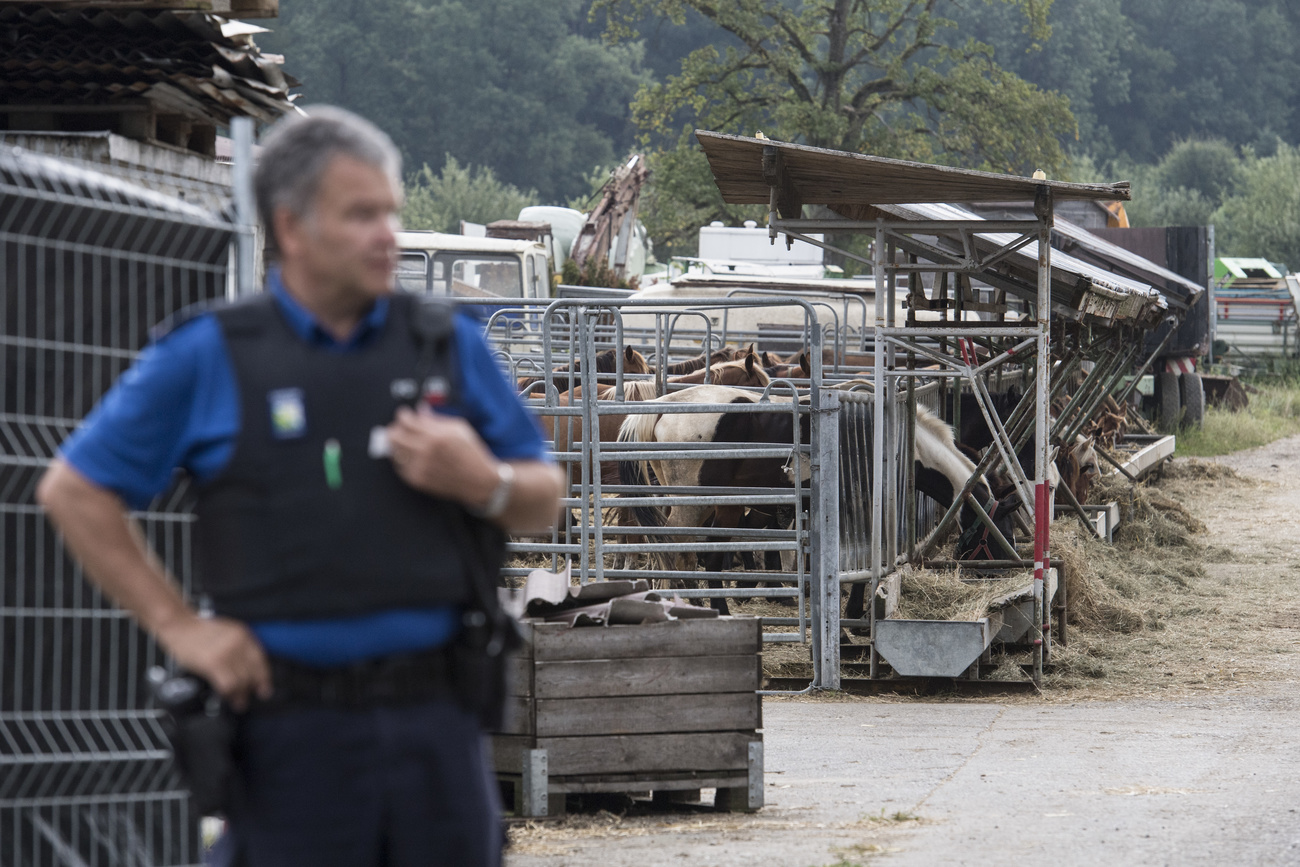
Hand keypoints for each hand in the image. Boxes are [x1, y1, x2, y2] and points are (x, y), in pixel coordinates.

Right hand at [155, 614, 271, 711]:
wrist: (179, 625)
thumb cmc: (198, 631)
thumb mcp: (226, 632)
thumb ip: (239, 646)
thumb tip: (247, 668)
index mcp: (243, 634)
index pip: (260, 660)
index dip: (264, 678)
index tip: (265, 689)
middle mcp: (238, 643)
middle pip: (252, 672)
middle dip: (252, 689)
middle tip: (247, 698)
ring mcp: (226, 652)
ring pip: (242, 681)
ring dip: (240, 695)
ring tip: (238, 703)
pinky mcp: (213, 662)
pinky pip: (228, 684)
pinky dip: (229, 693)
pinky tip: (227, 697)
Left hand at [386, 405, 498, 506]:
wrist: (478, 481)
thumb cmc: (471, 454)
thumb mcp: (459, 429)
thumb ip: (436, 419)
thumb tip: (421, 410)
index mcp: (436, 435)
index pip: (406, 421)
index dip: (403, 415)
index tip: (404, 415)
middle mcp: (425, 451)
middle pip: (393, 435)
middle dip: (396, 429)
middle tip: (401, 429)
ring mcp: (419, 467)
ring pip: (394, 451)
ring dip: (398, 445)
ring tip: (408, 443)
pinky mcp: (417, 480)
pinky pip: (399, 466)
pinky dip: (404, 460)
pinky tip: (414, 457)